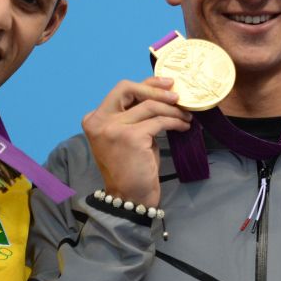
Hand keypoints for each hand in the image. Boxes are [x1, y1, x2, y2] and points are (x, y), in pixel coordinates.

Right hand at [82, 77, 191, 206]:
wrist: (130, 197)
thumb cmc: (131, 168)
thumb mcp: (130, 136)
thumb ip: (136, 116)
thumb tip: (161, 95)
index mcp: (95, 119)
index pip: (121, 91)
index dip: (146, 84)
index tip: (167, 84)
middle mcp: (99, 120)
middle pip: (128, 89)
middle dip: (155, 89)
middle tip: (177, 96)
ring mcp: (113, 128)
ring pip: (149, 105)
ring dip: (172, 109)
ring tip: (186, 115)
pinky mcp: (131, 137)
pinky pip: (159, 121)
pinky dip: (175, 121)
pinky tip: (184, 126)